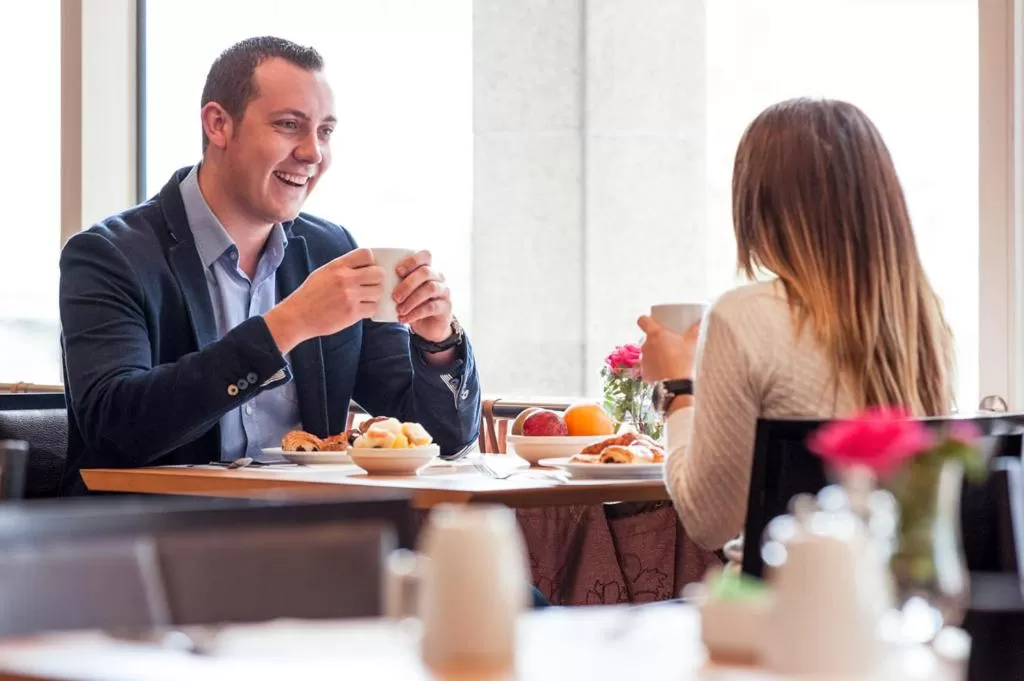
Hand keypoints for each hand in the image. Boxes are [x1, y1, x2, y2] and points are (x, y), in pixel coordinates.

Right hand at [265, 248, 383, 352]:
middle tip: (370, 286)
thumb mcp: (324, 273)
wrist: (298, 316)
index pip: (366, 254)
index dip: (371, 262)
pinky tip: (360, 310)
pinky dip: (369, 310)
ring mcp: (350, 296)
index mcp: (337, 266)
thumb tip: (365, 266)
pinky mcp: (352, 313)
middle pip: (379, 273)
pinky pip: (373, 308)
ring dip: (374, 296)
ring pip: (378, 292)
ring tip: (364, 299)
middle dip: (377, 280)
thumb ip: (343, 268)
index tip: (367, 269)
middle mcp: (345, 278)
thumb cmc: (310, 295)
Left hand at [392, 250, 453, 341]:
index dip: (412, 261)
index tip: (397, 271)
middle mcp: (438, 277)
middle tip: (394, 297)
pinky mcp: (445, 307)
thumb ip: (393, 281)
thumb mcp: (402, 291)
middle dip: (408, 284)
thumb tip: (371, 275)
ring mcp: (444, 292)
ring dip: (412, 299)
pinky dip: (415, 313)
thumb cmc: (411, 303)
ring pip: (430, 288)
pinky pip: (432, 307)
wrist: (427, 325)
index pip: (425, 255)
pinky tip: (404, 318)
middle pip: (426, 272)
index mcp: (427, 268)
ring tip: (399, 310)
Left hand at [637, 316, 700, 382]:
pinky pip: (649, 367)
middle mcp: (646, 346)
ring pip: (649, 353)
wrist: (677, 387)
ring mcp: (644, 360)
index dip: (647, 320)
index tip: (655, 322)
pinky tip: (667, 372)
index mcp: (655, 334)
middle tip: (671, 344)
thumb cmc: (684, 361)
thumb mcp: (693, 342)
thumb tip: (700, 321)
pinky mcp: (644, 374)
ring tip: (671, 360)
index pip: (642, 320)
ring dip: (657, 354)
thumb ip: (696, 329)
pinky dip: (656, 368)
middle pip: (648, 338)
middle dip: (658, 340)